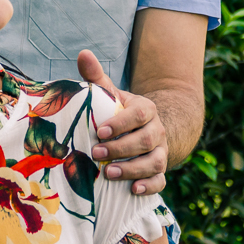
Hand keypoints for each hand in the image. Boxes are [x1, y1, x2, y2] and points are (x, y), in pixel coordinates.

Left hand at [77, 50, 167, 194]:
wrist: (143, 130)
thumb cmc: (117, 111)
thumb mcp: (109, 93)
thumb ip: (96, 77)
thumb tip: (82, 53)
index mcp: (145, 109)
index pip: (139, 114)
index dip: (122, 123)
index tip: (100, 131)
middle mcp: (157, 130)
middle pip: (146, 140)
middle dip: (121, 148)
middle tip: (96, 152)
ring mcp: (161, 152)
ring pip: (155, 162)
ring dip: (132, 169)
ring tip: (108, 173)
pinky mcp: (159, 171)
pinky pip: (160, 180)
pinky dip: (149, 186)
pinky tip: (132, 190)